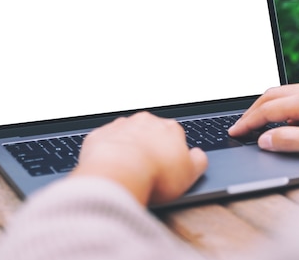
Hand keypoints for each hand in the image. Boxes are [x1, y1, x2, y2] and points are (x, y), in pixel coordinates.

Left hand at [72, 112, 207, 205]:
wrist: (118, 174)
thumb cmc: (154, 175)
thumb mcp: (190, 174)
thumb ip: (199, 161)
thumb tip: (199, 156)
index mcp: (169, 128)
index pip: (174, 137)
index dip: (172, 155)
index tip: (167, 170)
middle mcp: (145, 122)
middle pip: (150, 134)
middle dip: (149, 149)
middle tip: (148, 172)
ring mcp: (121, 127)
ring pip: (127, 137)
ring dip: (128, 150)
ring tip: (128, 173)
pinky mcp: (100, 136)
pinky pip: (105, 144)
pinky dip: (107, 154)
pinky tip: (111, 170)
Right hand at [229, 79, 298, 156]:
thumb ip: (290, 141)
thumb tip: (264, 139)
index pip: (267, 111)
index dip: (247, 123)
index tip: (234, 133)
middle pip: (270, 96)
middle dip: (251, 111)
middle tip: (240, 126)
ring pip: (283, 92)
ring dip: (266, 106)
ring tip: (257, 122)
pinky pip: (296, 94)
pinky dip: (281, 104)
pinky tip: (287, 118)